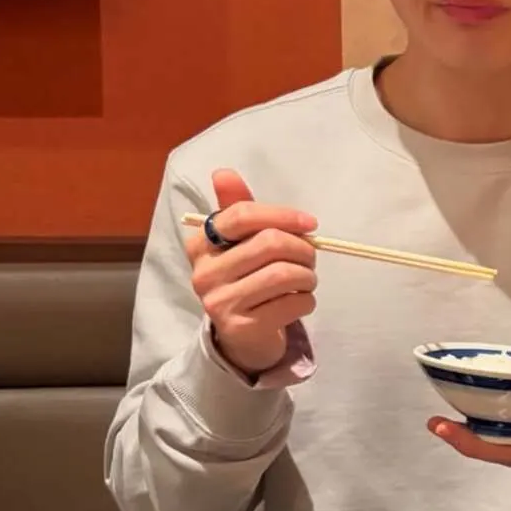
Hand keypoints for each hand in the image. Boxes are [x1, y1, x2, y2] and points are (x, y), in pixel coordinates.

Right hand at [185, 169, 317, 376]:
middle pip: (269, 244)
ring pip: (284, 274)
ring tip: (306, 280)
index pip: (241, 216)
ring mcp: (221, 303)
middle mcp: (204, 273)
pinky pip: (292, 303)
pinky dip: (307, 300)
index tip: (310, 223)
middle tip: (310, 258)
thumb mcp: (239, 243)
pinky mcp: (243, 328)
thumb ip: (237, 209)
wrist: (242, 338)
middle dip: (302, 248)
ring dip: (308, 276)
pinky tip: (300, 301)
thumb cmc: (245, 280)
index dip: (282, 215)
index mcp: (200, 245)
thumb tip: (223, 172)